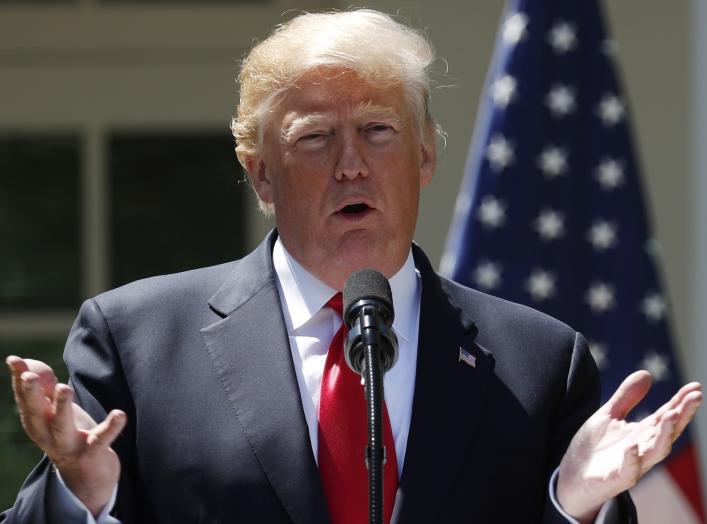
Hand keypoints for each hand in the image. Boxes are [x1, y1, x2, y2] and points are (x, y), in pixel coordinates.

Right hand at [6, 355, 125, 516]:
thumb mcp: (55, 413)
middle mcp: (49, 436)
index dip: (19, 380)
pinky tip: (119, 414)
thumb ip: (45, 389)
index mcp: (38, 423)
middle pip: (36, 414)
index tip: (14, 360)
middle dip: (32, 394)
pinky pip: (100, 441)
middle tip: (30, 376)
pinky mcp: (92, 454)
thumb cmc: (70, 437)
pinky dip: (110, 428)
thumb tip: (28, 364)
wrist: (86, 479)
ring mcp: (70, 446)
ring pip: (63, 427)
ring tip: (64, 387)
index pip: (25, 400)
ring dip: (62, 407)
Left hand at [556, 370, 701, 522]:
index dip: (681, 402)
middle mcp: (642, 448)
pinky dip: (632, 460)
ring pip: (655, 452)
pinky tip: (633, 447)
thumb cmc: (594, 448)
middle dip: (682, 415)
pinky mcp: (615, 479)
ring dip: (665, 435)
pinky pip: (628, 472)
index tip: (695, 386)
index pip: (666, 415)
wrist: (572, 477)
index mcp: (642, 433)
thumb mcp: (608, 416)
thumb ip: (626, 397)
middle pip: (667, 432)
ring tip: (671, 414)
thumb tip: (647, 373)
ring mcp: (631, 465)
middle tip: (695, 397)